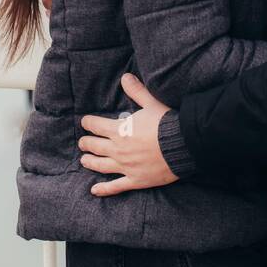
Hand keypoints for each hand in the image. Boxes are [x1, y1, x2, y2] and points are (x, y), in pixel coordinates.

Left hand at [78, 73, 178, 193]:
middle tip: (83, 142)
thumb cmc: (167, 123)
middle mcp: (118, 149)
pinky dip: (104, 189)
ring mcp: (126, 166)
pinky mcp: (135, 180)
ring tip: (84, 160)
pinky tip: (94, 190)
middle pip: (96, 146)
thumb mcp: (151, 103)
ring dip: (90, 162)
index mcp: (120, 130)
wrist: (183, 145)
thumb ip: (136, 91)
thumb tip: (125, 77)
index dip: (89, 123)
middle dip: (87, 143)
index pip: (96, 126)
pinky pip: (116, 186)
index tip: (85, 122)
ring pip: (101, 165)